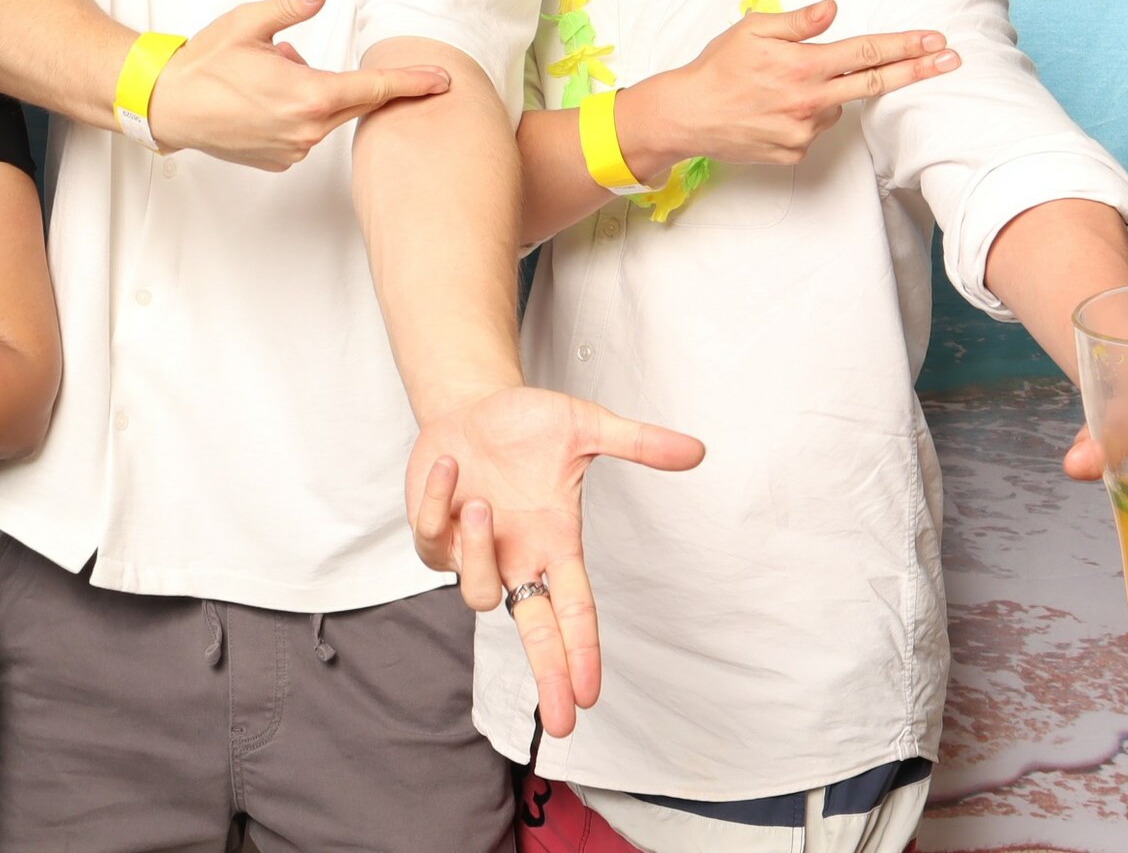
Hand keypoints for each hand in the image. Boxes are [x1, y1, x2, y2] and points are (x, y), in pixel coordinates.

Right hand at [148, 0, 450, 170]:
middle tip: (311, 61)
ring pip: (327, 115)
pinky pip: (306, 132)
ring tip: (270, 73)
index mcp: (308, 95)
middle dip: (354, 80)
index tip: (444, 81)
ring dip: (316, 92)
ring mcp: (294, 149)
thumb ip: (291, 7)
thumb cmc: (205, 63)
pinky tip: (264, 99)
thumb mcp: (249, 23)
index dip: (412, 82)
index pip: (374, 88)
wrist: (168, 105)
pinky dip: (299, 113)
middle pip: (355, 102)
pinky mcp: (280, 160)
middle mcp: (307, 129)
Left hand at [405, 387, 704, 737]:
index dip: (582, 652)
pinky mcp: (434, 536)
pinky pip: (431, 544)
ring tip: (482, 504)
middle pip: (536, 634)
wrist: (471, 406)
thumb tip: (696, 450)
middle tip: (563, 722)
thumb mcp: (586, 427)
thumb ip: (637, 443)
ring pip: (477, 593)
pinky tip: (451, 468)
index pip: (575, 611)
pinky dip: (437, 507)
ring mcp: (475, 552)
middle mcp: (518, 558)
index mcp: (556, 544)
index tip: (590, 695)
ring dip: (477, 553)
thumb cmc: (528, 425)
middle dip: (548, 676)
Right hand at [627, 0, 954, 172]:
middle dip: (917, 70)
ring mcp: (804, 132)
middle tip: (952, 60)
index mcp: (802, 66)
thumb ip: (798, 22)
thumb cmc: (717, 66)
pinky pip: (813, 130)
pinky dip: (804, 116)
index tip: (936, 40)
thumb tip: (834, 9)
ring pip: (836, 106)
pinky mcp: (794, 153)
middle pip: (875, 84)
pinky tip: (773, 110)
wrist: (685, 116)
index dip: (904, 45)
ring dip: (827, 93)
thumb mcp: (752, 29)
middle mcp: (810, 101)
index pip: (865, 53)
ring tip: (781, 88)